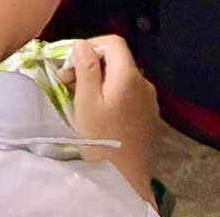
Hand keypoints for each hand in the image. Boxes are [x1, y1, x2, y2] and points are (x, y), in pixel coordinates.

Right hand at [64, 35, 156, 196]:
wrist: (127, 176)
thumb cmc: (102, 138)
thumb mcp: (87, 102)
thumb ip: (86, 69)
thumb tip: (82, 43)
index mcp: (128, 75)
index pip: (113, 42)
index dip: (91, 45)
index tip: (72, 63)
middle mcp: (144, 82)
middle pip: (118, 60)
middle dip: (92, 65)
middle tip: (70, 83)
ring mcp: (149, 100)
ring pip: (123, 78)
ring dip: (102, 81)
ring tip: (83, 100)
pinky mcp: (150, 115)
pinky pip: (130, 94)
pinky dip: (114, 95)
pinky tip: (102, 113)